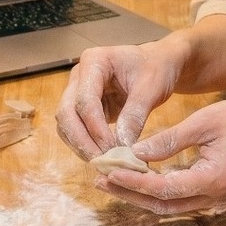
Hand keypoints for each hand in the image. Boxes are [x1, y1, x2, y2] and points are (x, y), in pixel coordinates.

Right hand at [55, 42, 181, 158]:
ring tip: (103, 164)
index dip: (96, 128)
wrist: (158, 65)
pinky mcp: (83, 109)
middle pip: (67, 113)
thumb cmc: (156, 69)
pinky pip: (76, 130)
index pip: (85, 100)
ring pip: (66, 125)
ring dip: (81, 146)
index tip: (112, 149)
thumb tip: (122, 146)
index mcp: (94, 62)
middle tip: (102, 162)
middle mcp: (79, 76)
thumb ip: (135, 115)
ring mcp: (77, 92)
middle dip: (82, 141)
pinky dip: (85, 146)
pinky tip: (102, 158)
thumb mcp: (151, 88)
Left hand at [93, 97, 225, 213]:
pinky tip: (134, 177)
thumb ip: (169, 140)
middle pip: (162, 205)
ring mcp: (214, 200)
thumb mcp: (203, 122)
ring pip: (168, 206)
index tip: (109, 171)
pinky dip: (154, 190)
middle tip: (100, 180)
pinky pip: (177, 199)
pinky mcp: (211, 195)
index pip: (164, 187)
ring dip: (139, 194)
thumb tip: (135, 152)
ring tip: (109, 180)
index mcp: (214, 179)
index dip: (134, 181)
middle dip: (129, 193)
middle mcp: (214, 197)